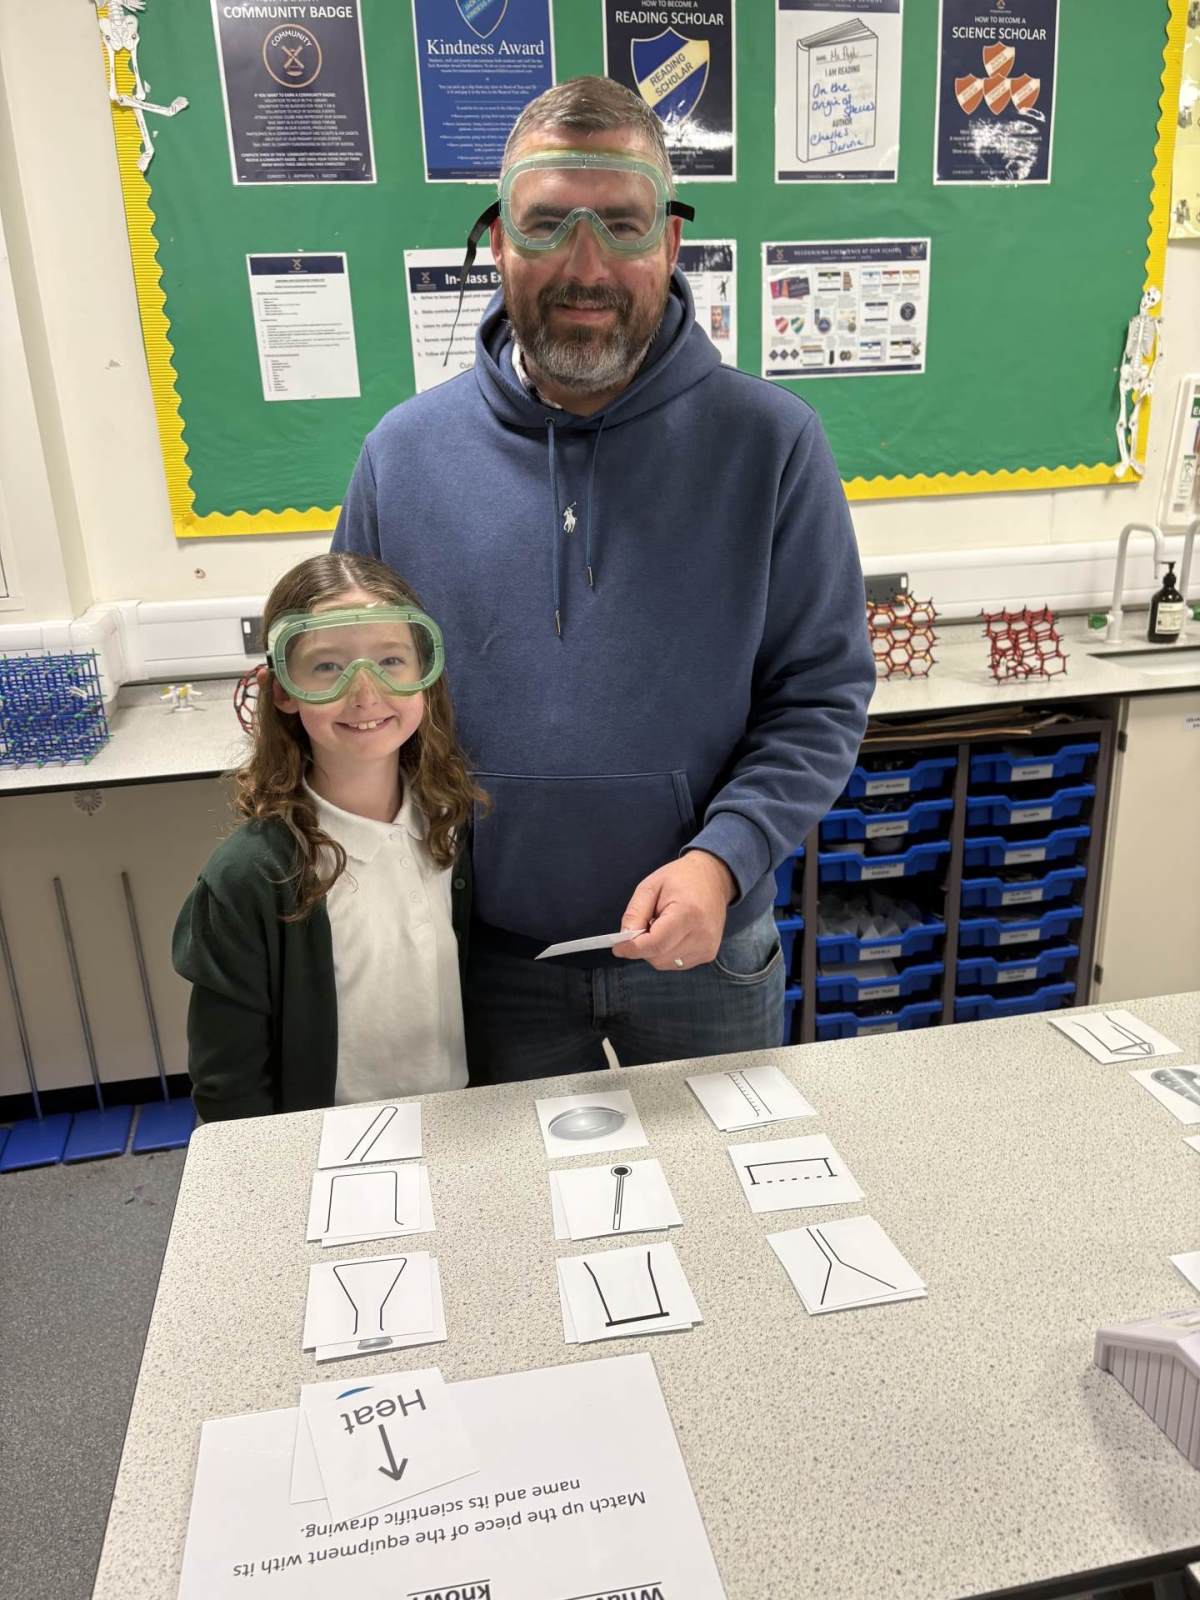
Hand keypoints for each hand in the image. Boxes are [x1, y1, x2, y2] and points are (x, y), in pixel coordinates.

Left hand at [613, 851, 736, 970]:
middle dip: (643, 947)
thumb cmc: (680, 878)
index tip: (618, 947)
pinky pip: (676, 963)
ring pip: (665, 963)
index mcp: (688, 914)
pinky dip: (666, 953)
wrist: (714, 878)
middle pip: (658, 957)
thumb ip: (635, 912)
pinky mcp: (708, 954)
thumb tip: (624, 939)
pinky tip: (672, 934)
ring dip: (654, 951)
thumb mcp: (650, 886)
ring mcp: (708, 948)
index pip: (656, 944)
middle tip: (643, 926)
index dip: (633, 948)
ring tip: (661, 926)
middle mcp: (702, 935)